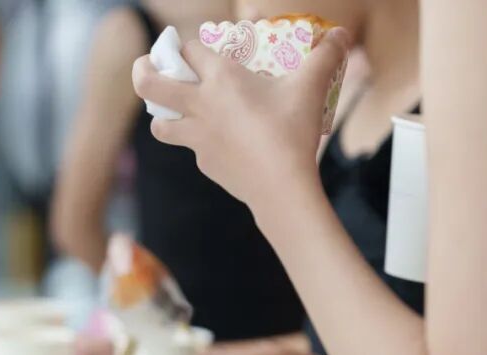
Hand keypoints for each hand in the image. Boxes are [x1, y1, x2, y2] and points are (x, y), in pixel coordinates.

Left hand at [131, 30, 349, 214]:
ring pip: (159, 124)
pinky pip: (191, 149)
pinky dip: (198, 142)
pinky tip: (219, 142)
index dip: (187, 46)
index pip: (188, 50)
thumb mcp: (312, 87)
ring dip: (162, 115)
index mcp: (220, 79)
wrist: (280, 186)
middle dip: (141, 71)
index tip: (192, 49)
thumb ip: (326, 56)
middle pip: (148, 84)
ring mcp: (197, 138)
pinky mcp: (204, 163)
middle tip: (148, 66)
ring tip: (176, 111)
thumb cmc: (292, 131)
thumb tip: (344, 35)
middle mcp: (200, 105)